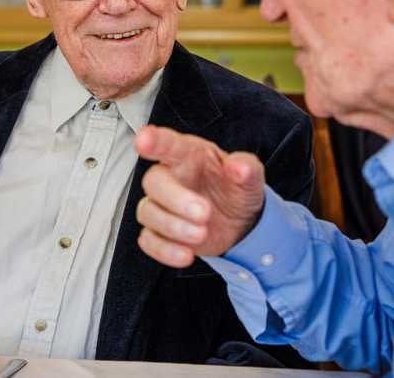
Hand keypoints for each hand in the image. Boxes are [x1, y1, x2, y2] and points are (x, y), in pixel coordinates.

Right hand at [135, 125, 265, 267]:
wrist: (239, 222)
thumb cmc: (236, 189)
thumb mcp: (250, 176)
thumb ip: (246, 168)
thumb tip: (239, 167)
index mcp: (189, 155)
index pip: (168, 144)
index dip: (154, 140)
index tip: (143, 140)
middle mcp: (170, 177)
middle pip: (153, 182)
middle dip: (176, 199)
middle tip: (204, 213)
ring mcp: (162, 205)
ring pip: (148, 212)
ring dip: (173, 227)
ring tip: (202, 233)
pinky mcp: (159, 232)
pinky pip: (148, 240)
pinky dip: (165, 250)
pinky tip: (186, 254)